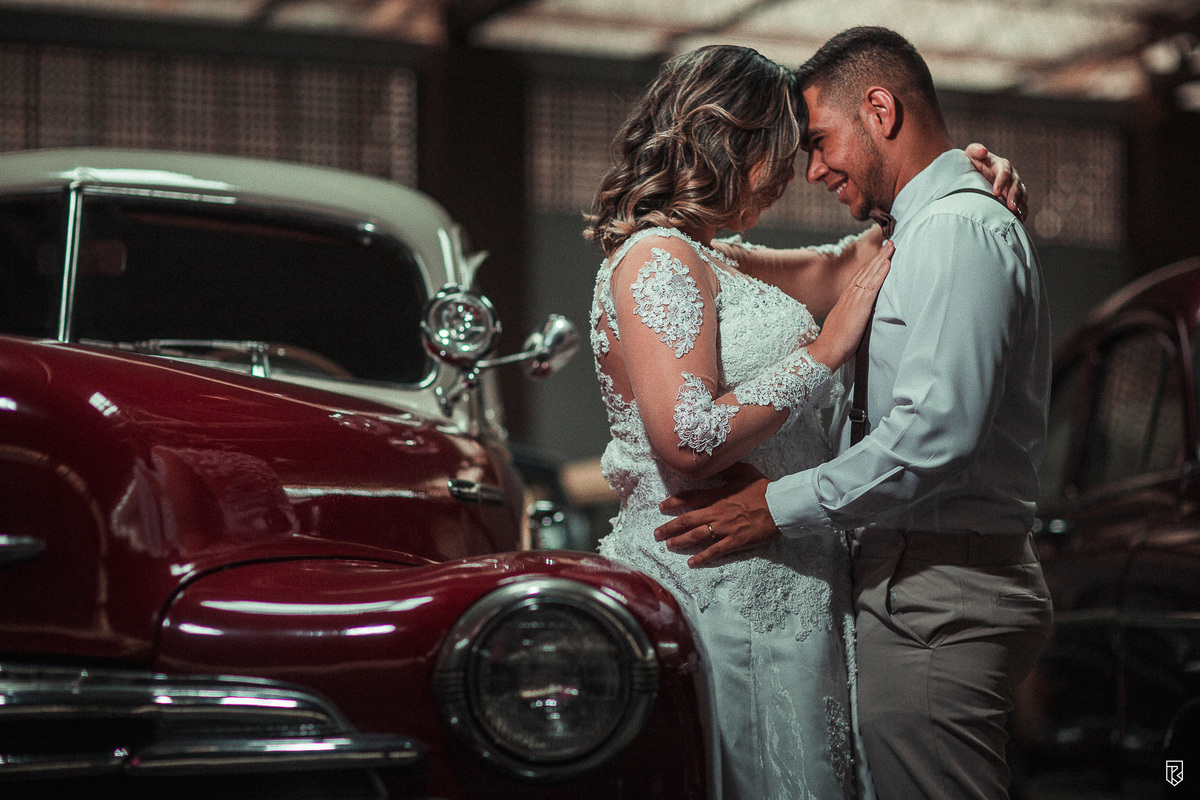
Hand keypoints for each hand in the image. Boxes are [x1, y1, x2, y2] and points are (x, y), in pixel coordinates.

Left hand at [654, 463, 778, 567]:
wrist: (780, 506)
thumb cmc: (764, 489)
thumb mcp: (744, 471)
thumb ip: (726, 469)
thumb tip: (714, 463)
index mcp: (718, 496)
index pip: (690, 498)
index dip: (674, 503)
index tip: (661, 507)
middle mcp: (717, 512)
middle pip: (688, 520)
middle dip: (670, 527)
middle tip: (656, 533)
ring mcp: (725, 528)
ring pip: (697, 536)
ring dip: (680, 541)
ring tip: (668, 546)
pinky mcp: (735, 541)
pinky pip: (715, 551)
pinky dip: (702, 558)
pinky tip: (691, 563)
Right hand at [806, 239, 891, 369]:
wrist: (827, 349)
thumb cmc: (835, 342)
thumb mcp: (844, 324)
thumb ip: (851, 316)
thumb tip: (858, 315)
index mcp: (845, 300)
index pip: (859, 278)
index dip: (870, 266)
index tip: (879, 255)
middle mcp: (849, 296)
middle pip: (865, 271)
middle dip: (878, 256)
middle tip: (889, 243)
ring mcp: (854, 300)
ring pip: (869, 274)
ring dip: (881, 259)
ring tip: (891, 247)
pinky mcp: (860, 306)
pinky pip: (872, 286)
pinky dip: (880, 273)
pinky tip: (887, 263)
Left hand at [965, 142, 1027, 221]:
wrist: (976, 172)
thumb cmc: (973, 162)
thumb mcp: (971, 153)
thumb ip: (975, 150)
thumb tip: (983, 151)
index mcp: (1001, 165)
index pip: (1005, 172)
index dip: (1001, 182)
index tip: (995, 192)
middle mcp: (1011, 176)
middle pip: (1016, 185)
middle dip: (1013, 196)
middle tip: (1010, 207)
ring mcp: (1014, 187)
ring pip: (1022, 195)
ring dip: (1020, 205)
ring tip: (1017, 216)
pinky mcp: (1015, 197)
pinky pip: (1022, 204)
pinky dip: (1022, 212)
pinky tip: (1020, 221)